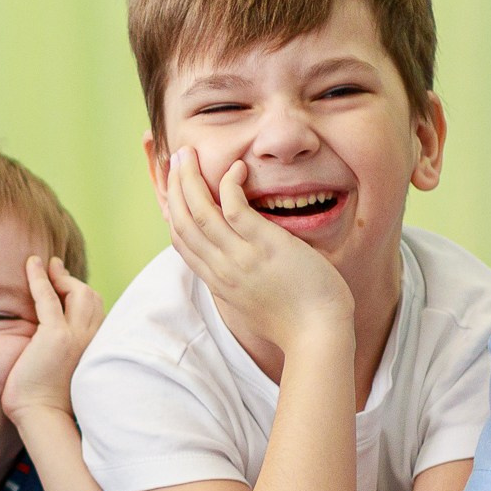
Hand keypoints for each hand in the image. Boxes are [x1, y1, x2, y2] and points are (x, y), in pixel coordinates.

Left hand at [1, 256, 102, 425]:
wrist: (42, 417)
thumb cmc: (46, 401)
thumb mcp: (63, 371)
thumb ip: (65, 352)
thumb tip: (51, 344)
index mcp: (95, 348)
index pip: (95, 310)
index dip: (80, 294)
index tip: (65, 283)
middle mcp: (92, 339)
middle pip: (90, 296)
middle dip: (72, 281)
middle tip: (54, 270)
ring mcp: (76, 336)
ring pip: (76, 292)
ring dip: (59, 276)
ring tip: (43, 266)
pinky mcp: (56, 336)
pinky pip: (48, 297)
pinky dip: (39, 279)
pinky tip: (31, 265)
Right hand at [161, 151, 351, 357]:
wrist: (318, 336)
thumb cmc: (297, 322)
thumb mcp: (255, 304)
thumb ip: (242, 282)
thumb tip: (240, 269)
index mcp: (218, 282)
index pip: (181, 241)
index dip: (172, 210)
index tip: (173, 187)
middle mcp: (221, 269)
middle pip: (182, 222)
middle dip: (174, 187)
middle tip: (175, 159)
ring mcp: (240, 258)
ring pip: (200, 212)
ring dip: (189, 179)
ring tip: (189, 154)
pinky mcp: (264, 246)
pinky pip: (234, 207)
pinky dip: (229, 183)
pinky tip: (237, 168)